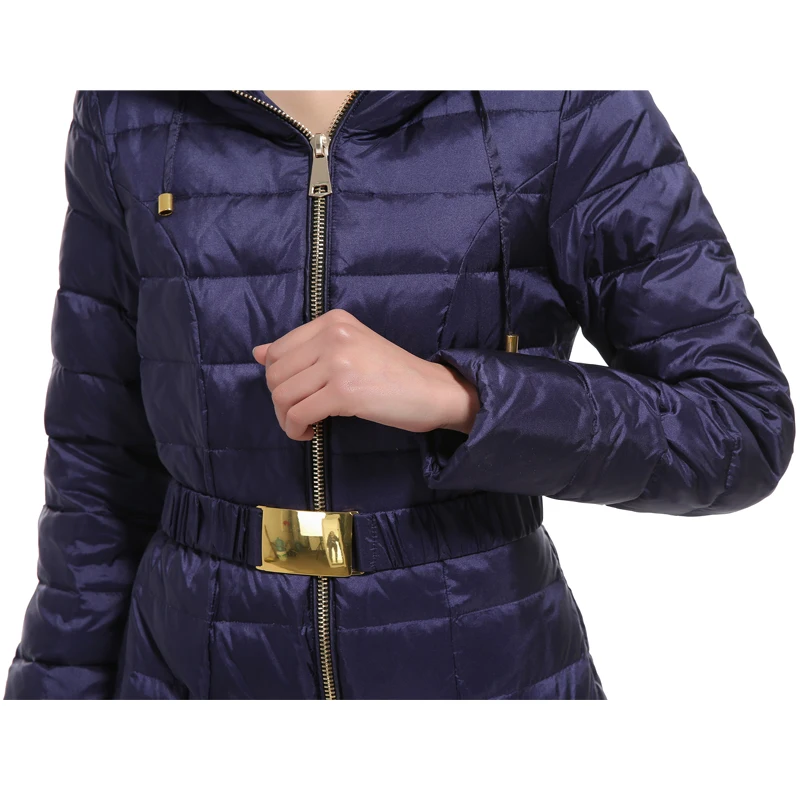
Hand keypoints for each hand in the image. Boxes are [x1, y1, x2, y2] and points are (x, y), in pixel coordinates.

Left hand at [252, 308, 479, 441]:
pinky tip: (310, 433)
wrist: (432, 391)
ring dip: (287, 419)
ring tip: (304, 426)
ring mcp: (338, 362)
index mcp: (333, 321)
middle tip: (300, 416)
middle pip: (276, 374)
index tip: (296, 395)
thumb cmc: (393, 374)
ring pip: (283, 395)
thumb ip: (304, 349)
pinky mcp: (344, 392)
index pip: (278, 350)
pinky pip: (299, 414)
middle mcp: (333, 335)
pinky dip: (297, 429)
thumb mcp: (349, 350)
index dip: (278, 379)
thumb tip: (258, 353)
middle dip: (280, 402)